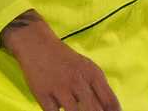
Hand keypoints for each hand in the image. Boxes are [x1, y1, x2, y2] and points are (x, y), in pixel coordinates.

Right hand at [0, 11, 119, 110]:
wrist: (36, 43)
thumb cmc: (66, 60)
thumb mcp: (89, 69)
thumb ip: (102, 90)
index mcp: (93, 75)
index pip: (111, 103)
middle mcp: (77, 81)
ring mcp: (59, 87)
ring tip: (74, 109)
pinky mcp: (42, 93)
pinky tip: (59, 109)